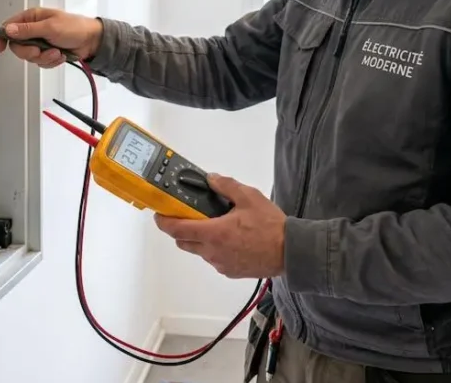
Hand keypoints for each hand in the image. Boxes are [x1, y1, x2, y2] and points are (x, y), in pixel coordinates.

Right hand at [0, 7, 103, 68]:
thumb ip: (28, 30)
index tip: (0, 48)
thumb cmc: (74, 27)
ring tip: (56, 52)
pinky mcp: (46, 53)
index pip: (9, 27)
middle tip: (40, 50)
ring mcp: (40, 42)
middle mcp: (33, 30)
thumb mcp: (50, 27)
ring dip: (44, 58)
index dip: (2, 37)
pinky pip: (40, 62)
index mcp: (31, 18)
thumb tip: (8, 30)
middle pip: (17, 46)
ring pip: (30, 57)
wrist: (91, 41)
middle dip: (29, 52)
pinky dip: (50, 62)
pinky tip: (60, 56)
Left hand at [154, 174, 285, 279]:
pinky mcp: (229, 272)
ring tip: (219, 226)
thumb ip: (226, 186)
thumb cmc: (270, 226)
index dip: (164, 222)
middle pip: (184, 242)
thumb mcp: (249, 197)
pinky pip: (214, 259)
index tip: (160, 215)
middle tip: (191, 216)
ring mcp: (220, 264)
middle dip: (182, 229)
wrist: (290, 252)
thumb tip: (210, 179)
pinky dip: (215, 249)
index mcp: (214, 233)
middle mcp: (212, 252)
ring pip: (199, 251)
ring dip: (200, 239)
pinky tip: (232, 240)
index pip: (177, 230)